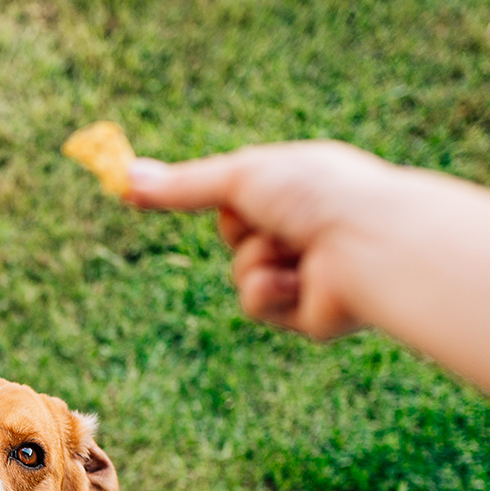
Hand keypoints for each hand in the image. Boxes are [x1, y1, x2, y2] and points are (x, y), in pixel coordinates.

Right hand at [124, 140, 410, 339]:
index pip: (242, 197)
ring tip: (294, 251)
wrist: (367, 244)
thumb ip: (182, 185)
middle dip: (242, 231)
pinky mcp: (310, 315)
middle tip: (270, 219)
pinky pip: (259, 306)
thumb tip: (122, 176)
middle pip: (237, 238)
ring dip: (256, 261)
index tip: (178, 196)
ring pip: (242, 274)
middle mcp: (308, 228)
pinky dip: (269, 293)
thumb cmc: (316, 195)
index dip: (226, 198)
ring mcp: (309, 272)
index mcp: (302, 187)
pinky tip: (299, 282)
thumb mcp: (240, 179)